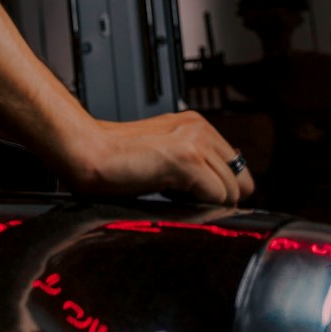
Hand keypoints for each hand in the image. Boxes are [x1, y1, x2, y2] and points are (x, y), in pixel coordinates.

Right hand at [67, 110, 255, 204]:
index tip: (196, 196)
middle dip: (216, 198)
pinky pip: (217, 197)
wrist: (89, 152)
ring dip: (205, 203)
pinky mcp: (187, 158)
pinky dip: (198, 206)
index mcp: (196, 125)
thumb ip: (195, 165)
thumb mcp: (166, 156)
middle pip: (241, 182)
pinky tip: (168, 193)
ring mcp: (195, 141)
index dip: (220, 190)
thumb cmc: (118, 161)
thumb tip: (224, 192)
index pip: (238, 169)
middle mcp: (199, 128)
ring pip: (231, 192)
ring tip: (170, 192)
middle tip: (181, 197)